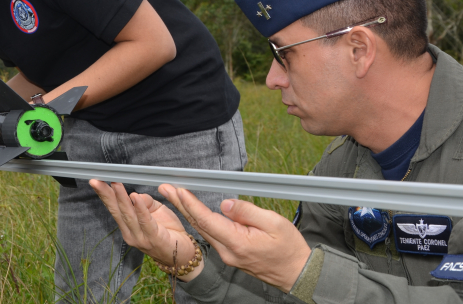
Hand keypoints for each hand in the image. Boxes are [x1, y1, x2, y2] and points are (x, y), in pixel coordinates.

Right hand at [90, 180, 196, 272]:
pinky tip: (135, 197)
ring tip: (116, 184)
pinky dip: (140, 208)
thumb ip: (145, 201)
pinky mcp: (154, 239)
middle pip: (116, 211)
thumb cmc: (168, 231)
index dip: (104, 194)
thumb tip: (136, 194)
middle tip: (98, 181)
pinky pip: (145, 221)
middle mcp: (130, 233)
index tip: (96, 181)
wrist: (183, 254)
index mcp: (128, 225)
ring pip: (128, 215)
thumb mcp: (156, 210)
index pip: (113, 208)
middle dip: (106, 195)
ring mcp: (140, 238)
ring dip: (122, 198)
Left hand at [160, 184, 310, 292]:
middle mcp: (228, 251)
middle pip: (199, 224)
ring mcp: (227, 255)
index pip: (208, 220)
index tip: (179, 190)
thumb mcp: (274, 223)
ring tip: (174, 195)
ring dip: (187, 211)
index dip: (192, 204)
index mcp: (238, 243)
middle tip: (165, 188)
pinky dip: (199, 220)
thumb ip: (247, 212)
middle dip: (181, 205)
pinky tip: (192, 210)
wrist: (297, 273)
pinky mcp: (230, 254)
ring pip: (203, 230)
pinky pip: (211, 234)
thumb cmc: (289, 248)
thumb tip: (225, 203)